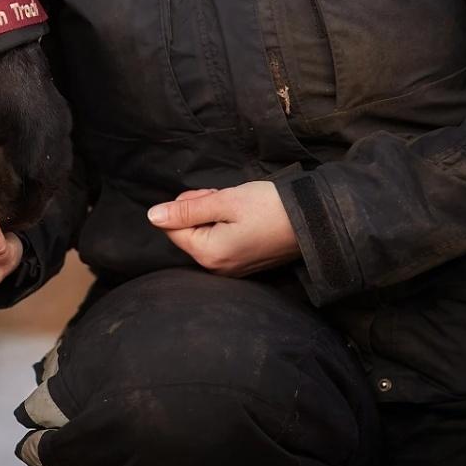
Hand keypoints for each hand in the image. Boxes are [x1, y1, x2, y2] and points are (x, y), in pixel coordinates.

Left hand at [146, 180, 300, 276]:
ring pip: (205, 234)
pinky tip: (244, 216)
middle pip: (188, 232)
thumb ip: (187, 209)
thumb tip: (153, 216)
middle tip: (225, 198)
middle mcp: (216, 268)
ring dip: (214, 215)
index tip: (210, 196)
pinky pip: (222, 242)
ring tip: (238, 205)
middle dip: (199, 209)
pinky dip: (226, 225)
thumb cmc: (268, 207)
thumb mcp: (225, 201)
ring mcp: (232, 269)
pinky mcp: (244, 264)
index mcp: (208, 254)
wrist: (313, 221)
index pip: (172, 229)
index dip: (186, 205)